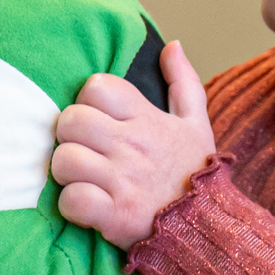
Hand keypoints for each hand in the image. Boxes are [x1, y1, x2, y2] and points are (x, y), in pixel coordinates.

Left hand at [49, 40, 211, 248]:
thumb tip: (172, 46)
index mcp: (148, 119)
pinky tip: (85, 205)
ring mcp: (123, 181)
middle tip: (83, 150)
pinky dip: (71, 205)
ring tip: (82, 179)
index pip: (96, 87)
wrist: (209, 229)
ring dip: (66, 172)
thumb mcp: (197, 123)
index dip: (88, 101)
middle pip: (71, 120)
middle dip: (69, 136)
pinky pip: (72, 200)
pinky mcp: (115, 215)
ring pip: (65, 159)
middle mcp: (133, 146)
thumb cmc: (196, 174)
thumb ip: (183, 81)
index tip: (98, 120)